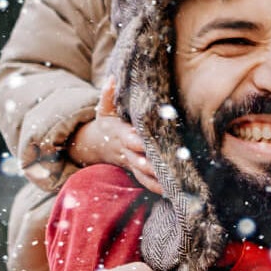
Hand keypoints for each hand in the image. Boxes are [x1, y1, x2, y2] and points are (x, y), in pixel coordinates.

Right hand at [68, 79, 161, 193]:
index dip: (136, 141)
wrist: (98, 145)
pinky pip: (145, 182)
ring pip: (142, 174)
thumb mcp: (104, 108)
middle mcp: (126, 151)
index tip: (145, 142)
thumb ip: (108, 95)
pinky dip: (157, 188)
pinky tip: (172, 192)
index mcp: (119, 134)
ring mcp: (131, 163)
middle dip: (148, 164)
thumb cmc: (107, 123)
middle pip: (137, 159)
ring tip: (171, 183)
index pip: (128, 138)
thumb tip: (112, 78)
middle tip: (161, 167)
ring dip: (155, 179)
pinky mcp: (137, 171)